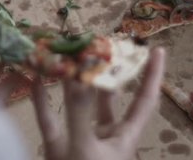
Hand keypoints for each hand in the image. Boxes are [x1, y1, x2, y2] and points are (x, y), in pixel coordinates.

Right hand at [31, 47, 164, 159]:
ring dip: (71, 82)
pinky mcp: (56, 150)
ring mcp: (79, 142)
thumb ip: (80, 111)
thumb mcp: (86, 149)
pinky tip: (35, 79)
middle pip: (110, 97)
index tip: (157, 48)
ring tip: (67, 54)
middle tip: (100, 43)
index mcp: (124, 138)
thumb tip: (78, 75)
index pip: (144, 101)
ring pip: (77, 105)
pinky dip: (42, 99)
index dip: (152, 76)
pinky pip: (49, 119)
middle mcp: (104, 136)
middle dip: (105, 71)